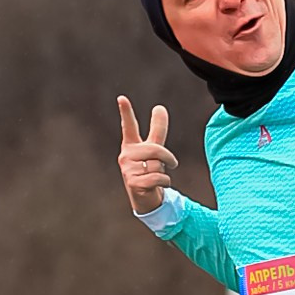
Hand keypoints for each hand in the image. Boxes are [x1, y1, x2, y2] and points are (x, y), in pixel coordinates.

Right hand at [116, 94, 175, 213]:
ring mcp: (127, 170)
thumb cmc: (148, 169)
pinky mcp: (133, 183)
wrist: (145, 197)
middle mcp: (126, 155)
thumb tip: (160, 107)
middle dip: (168, 157)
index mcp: (130, 145)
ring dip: (163, 172)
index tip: (122, 98)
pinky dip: (164, 181)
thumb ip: (157, 129)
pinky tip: (157, 185)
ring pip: (157, 165)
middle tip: (172, 163)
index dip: (126, 112)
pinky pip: (158, 177)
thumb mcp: (154, 148)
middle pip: (155, 149)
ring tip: (155, 176)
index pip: (129, 126)